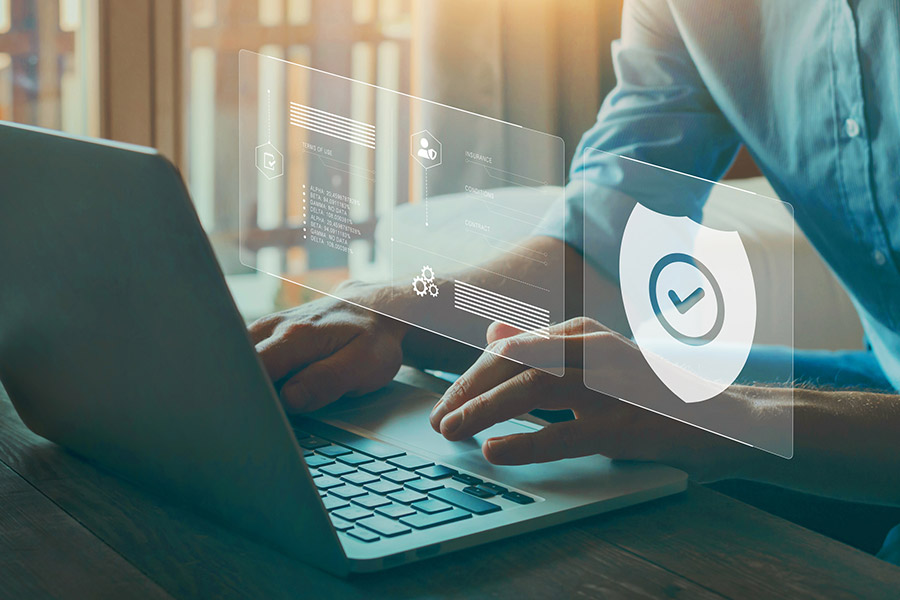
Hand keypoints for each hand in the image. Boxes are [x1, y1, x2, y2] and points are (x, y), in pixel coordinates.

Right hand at [249, 282, 408, 412]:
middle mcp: (275, 327)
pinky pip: (246, 356)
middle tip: (258, 416)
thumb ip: (327, 380)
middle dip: (242, 392)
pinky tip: (267, 388)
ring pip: (239, 360)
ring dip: (246, 383)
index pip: (253, 369)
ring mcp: (268, 328)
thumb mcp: (363, 364)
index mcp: (296, 336)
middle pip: (237, 365)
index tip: (257, 416)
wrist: (375, 309)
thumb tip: (289, 399)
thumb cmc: (372, 338)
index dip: (250, 396)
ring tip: (264, 403)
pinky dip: (252, 375)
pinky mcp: (266, 334)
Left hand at [429, 317, 748, 480]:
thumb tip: (495, 332)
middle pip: (514, 363)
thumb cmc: (652, 395)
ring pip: (533, 390)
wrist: (725, 420)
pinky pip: (567, 434)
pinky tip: (496, 451)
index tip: (443, 402)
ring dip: (485, 410)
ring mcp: (613, 384)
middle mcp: (594, 349)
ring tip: (452, 431)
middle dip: (468, 391)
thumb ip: (544, 349)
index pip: (511, 350)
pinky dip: (527, 442)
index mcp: (583, 335)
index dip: (471, 376)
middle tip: (438, 420)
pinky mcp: (627, 424)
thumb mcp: (594, 365)